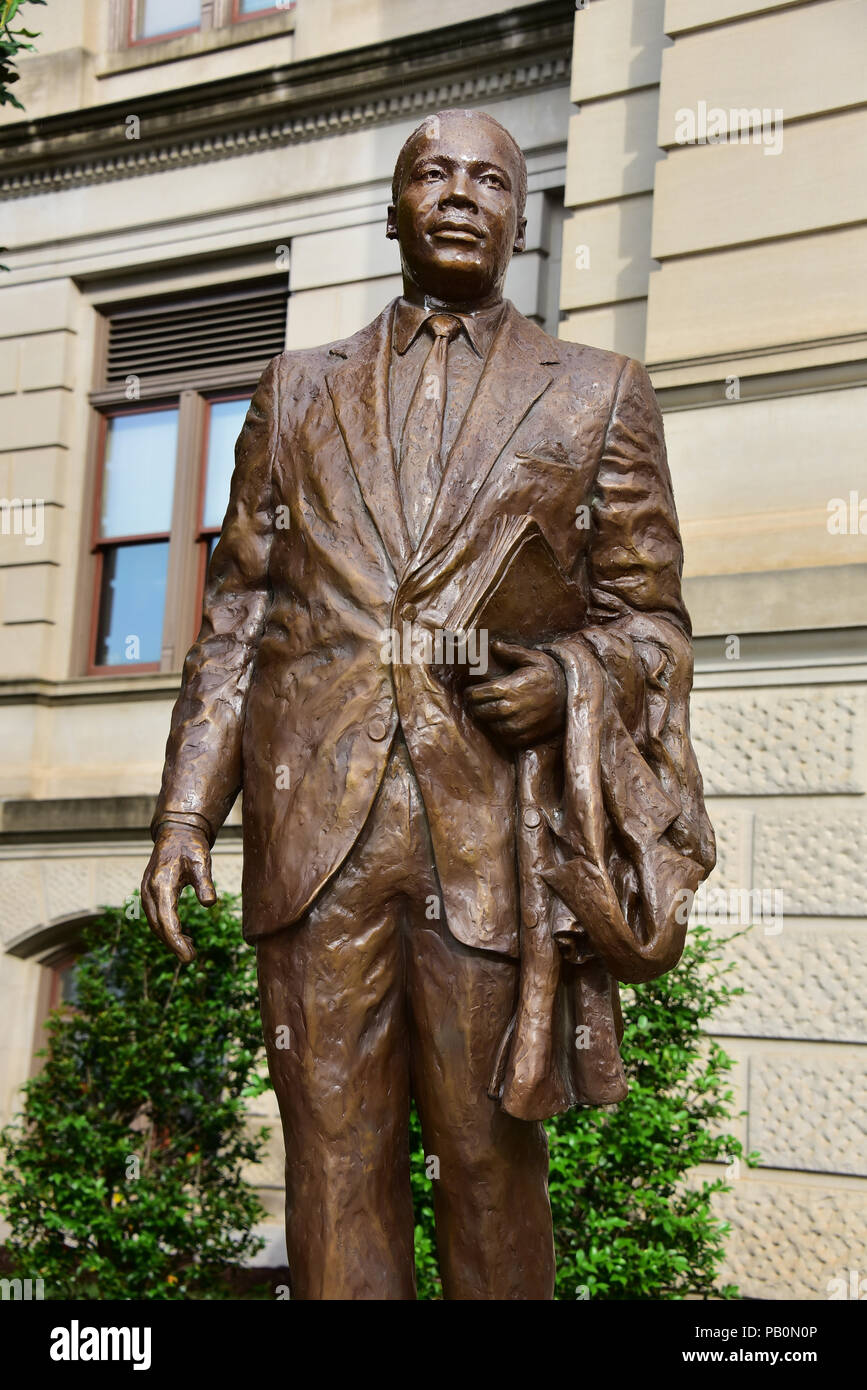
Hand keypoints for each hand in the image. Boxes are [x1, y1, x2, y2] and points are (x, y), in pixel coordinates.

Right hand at [141, 824, 215, 963]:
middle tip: (190, 958)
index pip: (166, 920)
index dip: (176, 941)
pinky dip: (167, 928)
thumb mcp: (202, 862)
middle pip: (157, 925)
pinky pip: (156, 916)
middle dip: (172, 944)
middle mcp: (149, 890)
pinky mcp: (150, 893)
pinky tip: (182, 936)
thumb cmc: (191, 847)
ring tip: (189, 949)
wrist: (177, 833)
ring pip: (155, 923)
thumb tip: (210, 904)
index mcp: (161, 884)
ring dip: (169, 938)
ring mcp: (147, 892)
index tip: (188, 957)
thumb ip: (205, 883)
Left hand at [465, 640, 566, 749]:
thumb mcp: (535, 659)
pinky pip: (504, 738)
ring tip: (488, 712)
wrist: (572, 698)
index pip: (478, 694)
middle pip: (481, 711)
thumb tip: (495, 645)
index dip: (471, 694)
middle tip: (476, 703)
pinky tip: (502, 722)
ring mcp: (518, 725)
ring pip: (491, 726)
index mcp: (510, 688)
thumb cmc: (551, 676)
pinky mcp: (525, 737)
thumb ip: (513, 652)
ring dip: (487, 720)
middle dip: (475, 707)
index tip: (471, 692)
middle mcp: (512, 708)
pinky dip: (500, 731)